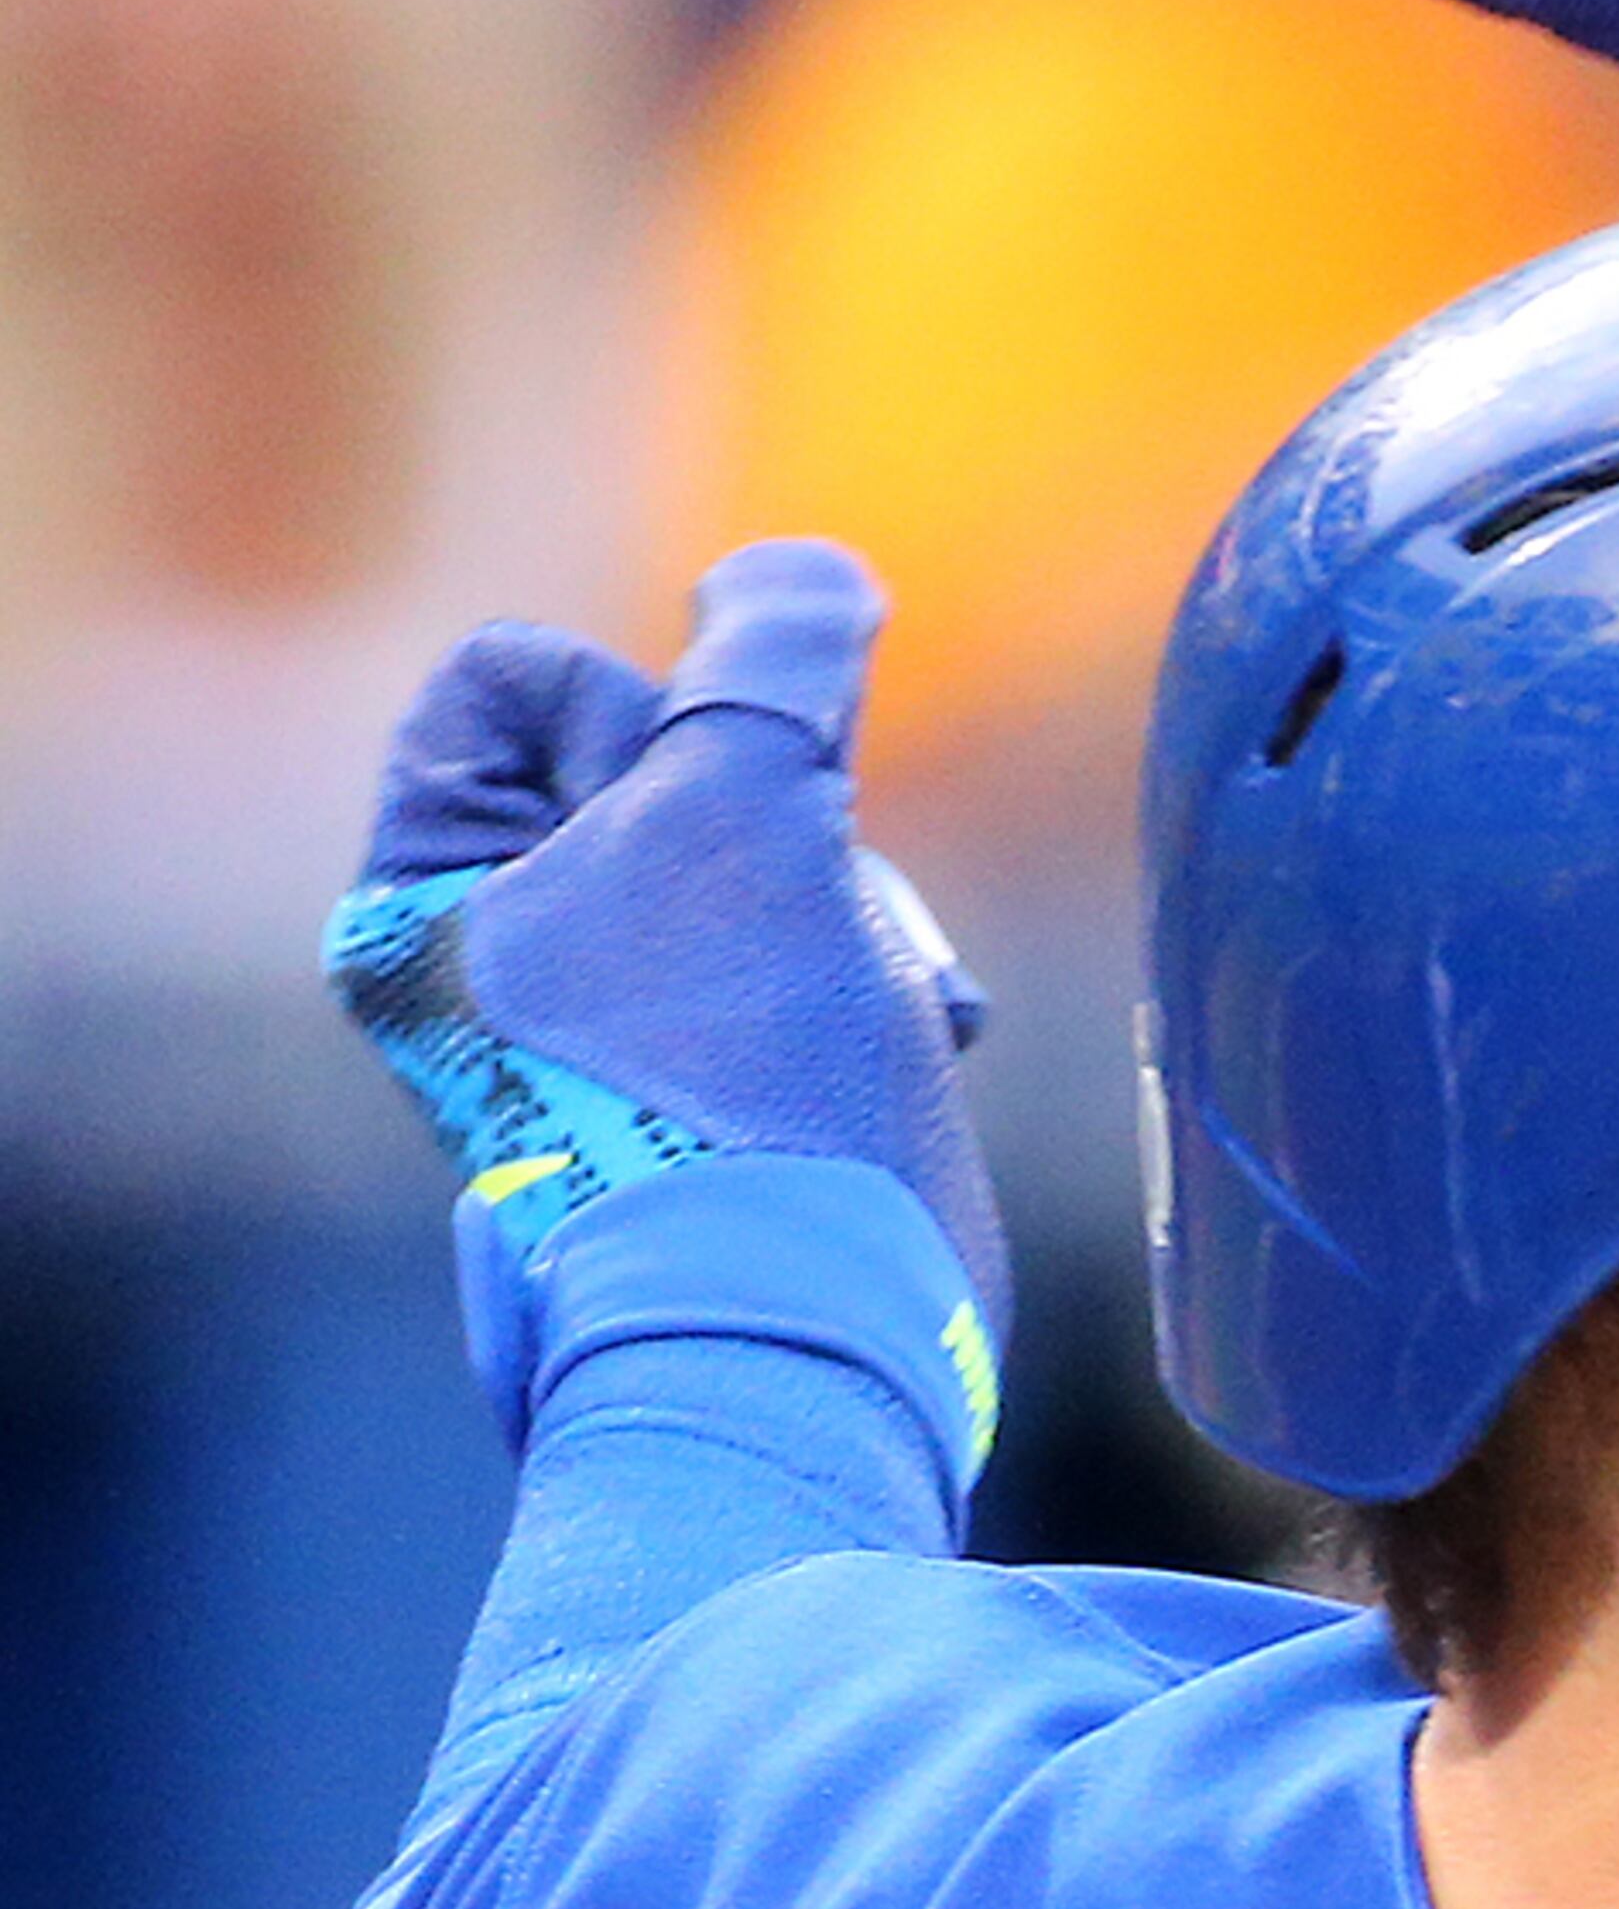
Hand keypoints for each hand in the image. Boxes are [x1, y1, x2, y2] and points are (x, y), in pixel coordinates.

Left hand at [326, 545, 1010, 1397]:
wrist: (820, 1329)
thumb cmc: (750, 1079)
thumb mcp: (756, 799)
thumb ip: (775, 647)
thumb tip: (798, 579)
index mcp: (419, 902)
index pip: (514, 676)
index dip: (633, 716)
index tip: (679, 837)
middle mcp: (489, 966)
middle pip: (644, 757)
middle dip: (759, 817)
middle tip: (781, 923)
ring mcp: (600, 1033)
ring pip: (740, 848)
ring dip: (831, 896)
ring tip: (860, 995)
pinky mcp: (707, 1089)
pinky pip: (788, 948)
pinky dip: (853, 973)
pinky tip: (909, 1033)